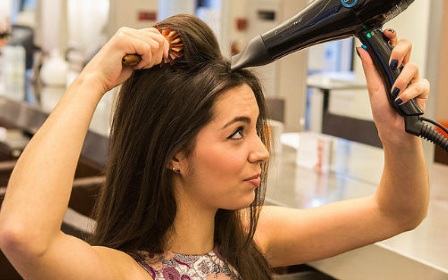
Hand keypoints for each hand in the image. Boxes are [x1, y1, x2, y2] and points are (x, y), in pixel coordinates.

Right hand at [80, 27, 168, 93]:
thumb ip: (146, 52)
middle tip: (147, 66)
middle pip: (158, 37)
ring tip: (140, 66)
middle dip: (158, 55)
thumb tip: (166, 50)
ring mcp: (125, 34)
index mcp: (130, 33)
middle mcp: (127, 31)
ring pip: (155, 44)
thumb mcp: (136, 60)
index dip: (163, 47)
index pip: (156, 33)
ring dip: (151, 59)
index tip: (163, 60)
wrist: (98, 80)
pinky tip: (135, 66)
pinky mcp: (123, 41)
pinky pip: (147, 49)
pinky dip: (145, 61)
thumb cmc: (115, 74)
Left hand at [356, 29, 429, 145]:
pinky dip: (409, 93)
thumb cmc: (382, 111)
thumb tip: (362, 50)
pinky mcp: (422, 90)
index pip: (391, 46)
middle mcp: (401, 71)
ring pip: (413, 66)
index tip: (386, 34)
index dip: (391, 37)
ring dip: (401, 81)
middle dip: (400, 51)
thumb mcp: (372, 89)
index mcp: (387, 69)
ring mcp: (412, 79)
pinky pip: (421, 84)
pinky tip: (402, 101)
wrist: (393, 130)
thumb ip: (370, 68)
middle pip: (407, 47)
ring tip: (394, 93)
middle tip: (392, 62)